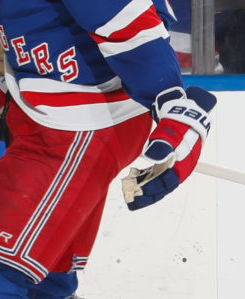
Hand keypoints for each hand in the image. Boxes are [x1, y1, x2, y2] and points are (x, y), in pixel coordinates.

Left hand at [123, 86, 215, 210]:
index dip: (152, 190)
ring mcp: (174, 164)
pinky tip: (135, 180)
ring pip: (159, 182)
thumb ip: (162, 144)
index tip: (137, 195)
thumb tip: (151, 156)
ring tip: (131, 197)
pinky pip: (157, 173)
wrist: (184, 112)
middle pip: (163, 187)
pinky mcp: (168, 159)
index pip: (166, 183)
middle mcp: (180, 168)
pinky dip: (147, 178)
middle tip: (131, 203)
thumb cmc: (178, 123)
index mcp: (182, 165)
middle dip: (147, 196)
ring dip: (146, 189)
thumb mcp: (170, 132)